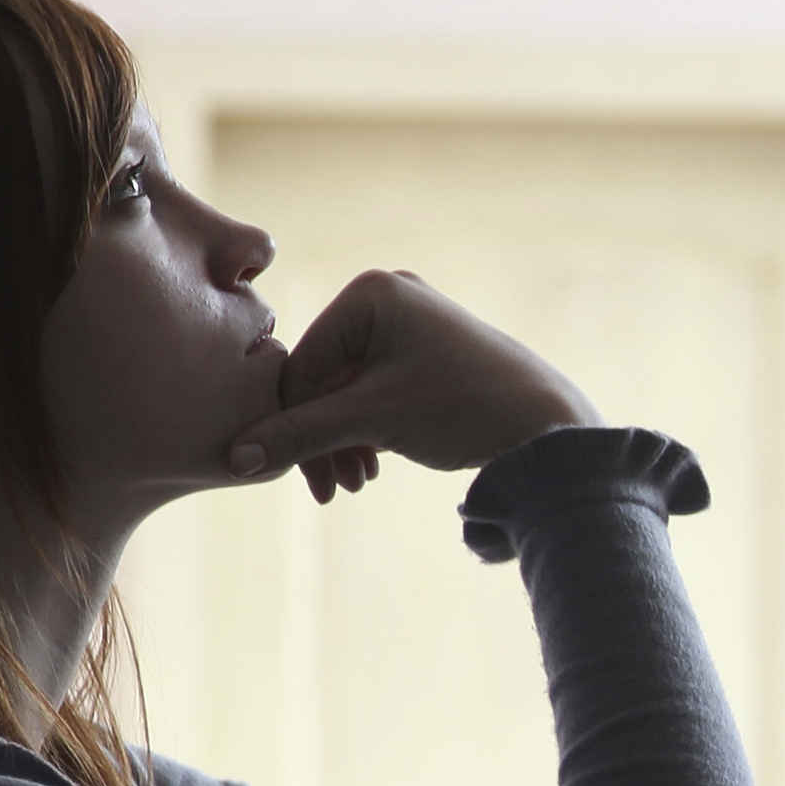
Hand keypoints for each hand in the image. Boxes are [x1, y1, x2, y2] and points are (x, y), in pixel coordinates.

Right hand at [221, 271, 596, 502]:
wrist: (548, 426)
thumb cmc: (462, 408)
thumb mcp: (373, 421)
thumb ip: (300, 436)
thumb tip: (236, 458)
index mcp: (370, 293)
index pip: (303, 363)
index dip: (293, 424)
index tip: (305, 479)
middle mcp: (389, 296)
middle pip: (325, 377)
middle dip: (324, 438)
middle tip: (332, 492)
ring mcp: (411, 323)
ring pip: (350, 389)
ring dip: (346, 440)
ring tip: (357, 484)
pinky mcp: (428, 352)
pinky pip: (377, 390)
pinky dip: (370, 429)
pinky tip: (374, 466)